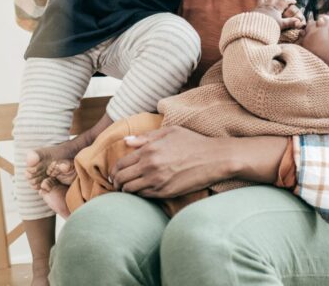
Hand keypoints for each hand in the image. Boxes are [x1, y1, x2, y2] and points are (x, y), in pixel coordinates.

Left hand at [109, 126, 227, 198]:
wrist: (214, 158)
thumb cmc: (193, 142)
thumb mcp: (169, 132)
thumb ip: (145, 137)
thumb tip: (126, 141)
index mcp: (148, 150)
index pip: (121, 163)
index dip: (114, 170)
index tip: (113, 174)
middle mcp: (150, 166)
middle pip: (122, 178)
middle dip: (116, 182)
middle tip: (116, 184)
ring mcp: (157, 181)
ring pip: (130, 190)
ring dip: (126, 190)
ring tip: (127, 189)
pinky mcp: (166, 192)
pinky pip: (144, 196)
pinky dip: (139, 194)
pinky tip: (141, 191)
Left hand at [252, 0, 304, 30]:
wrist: (255, 28)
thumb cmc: (268, 27)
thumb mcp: (281, 25)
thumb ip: (289, 22)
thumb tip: (299, 21)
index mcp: (276, 9)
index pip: (284, 1)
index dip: (290, 0)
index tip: (294, 1)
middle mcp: (268, 6)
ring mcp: (261, 7)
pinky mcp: (255, 9)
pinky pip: (258, 1)